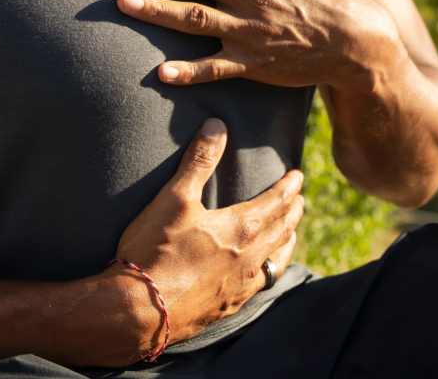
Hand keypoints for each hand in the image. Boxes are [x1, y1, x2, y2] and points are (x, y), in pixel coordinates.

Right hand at [99, 117, 303, 362]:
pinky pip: (260, 284)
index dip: (289, 187)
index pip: (276, 202)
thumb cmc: (153, 251)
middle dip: (293, 211)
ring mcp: (241, 287)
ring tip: (291, 232)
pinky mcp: (227, 307)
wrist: (138, 311)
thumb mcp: (174, 198)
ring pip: (277, 260)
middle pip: (283, 230)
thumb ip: (198, 161)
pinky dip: (269, 269)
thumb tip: (217, 126)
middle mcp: (249, 258)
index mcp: (241, 229)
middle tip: (299, 199)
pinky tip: (261, 272)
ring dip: (287, 241)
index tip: (298, 176)